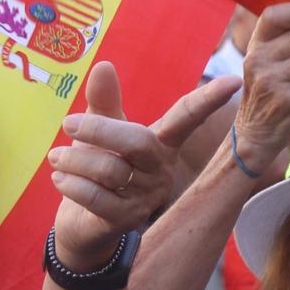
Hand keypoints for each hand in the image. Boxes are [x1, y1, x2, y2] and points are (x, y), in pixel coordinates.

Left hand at [49, 61, 240, 269]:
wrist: (84, 223)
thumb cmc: (99, 167)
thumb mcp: (100, 132)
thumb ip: (104, 101)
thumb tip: (104, 65)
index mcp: (161, 143)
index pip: (186, 118)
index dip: (209, 99)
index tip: (234, 81)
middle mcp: (160, 169)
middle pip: (137, 142)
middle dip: (99, 130)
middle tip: (68, 123)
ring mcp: (146, 197)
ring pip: (110, 170)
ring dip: (75, 160)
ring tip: (56, 157)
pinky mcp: (127, 220)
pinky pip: (96, 197)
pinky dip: (72, 184)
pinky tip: (60, 179)